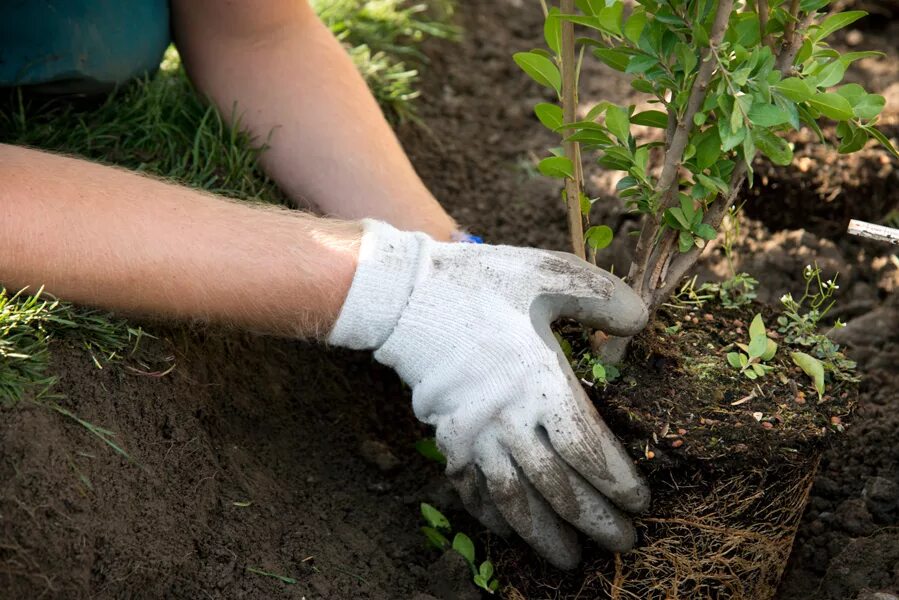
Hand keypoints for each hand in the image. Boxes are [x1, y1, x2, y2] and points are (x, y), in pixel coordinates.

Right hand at [329, 221, 649, 568]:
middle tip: (622, 545)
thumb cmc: (483, 283)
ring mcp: (473, 433)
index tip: (640, 503)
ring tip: (569, 560)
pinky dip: (491, 516)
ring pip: (513, 500)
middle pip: (557, 488)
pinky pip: (471, 488)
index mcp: (540, 382)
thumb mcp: (551, 274)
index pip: (588, 451)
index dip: (617, 484)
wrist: (406, 295)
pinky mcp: (446, 436)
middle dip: (593, 521)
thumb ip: (604, 299)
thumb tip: (640, 328)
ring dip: (542, 534)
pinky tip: (507, 532)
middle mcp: (508, 418)